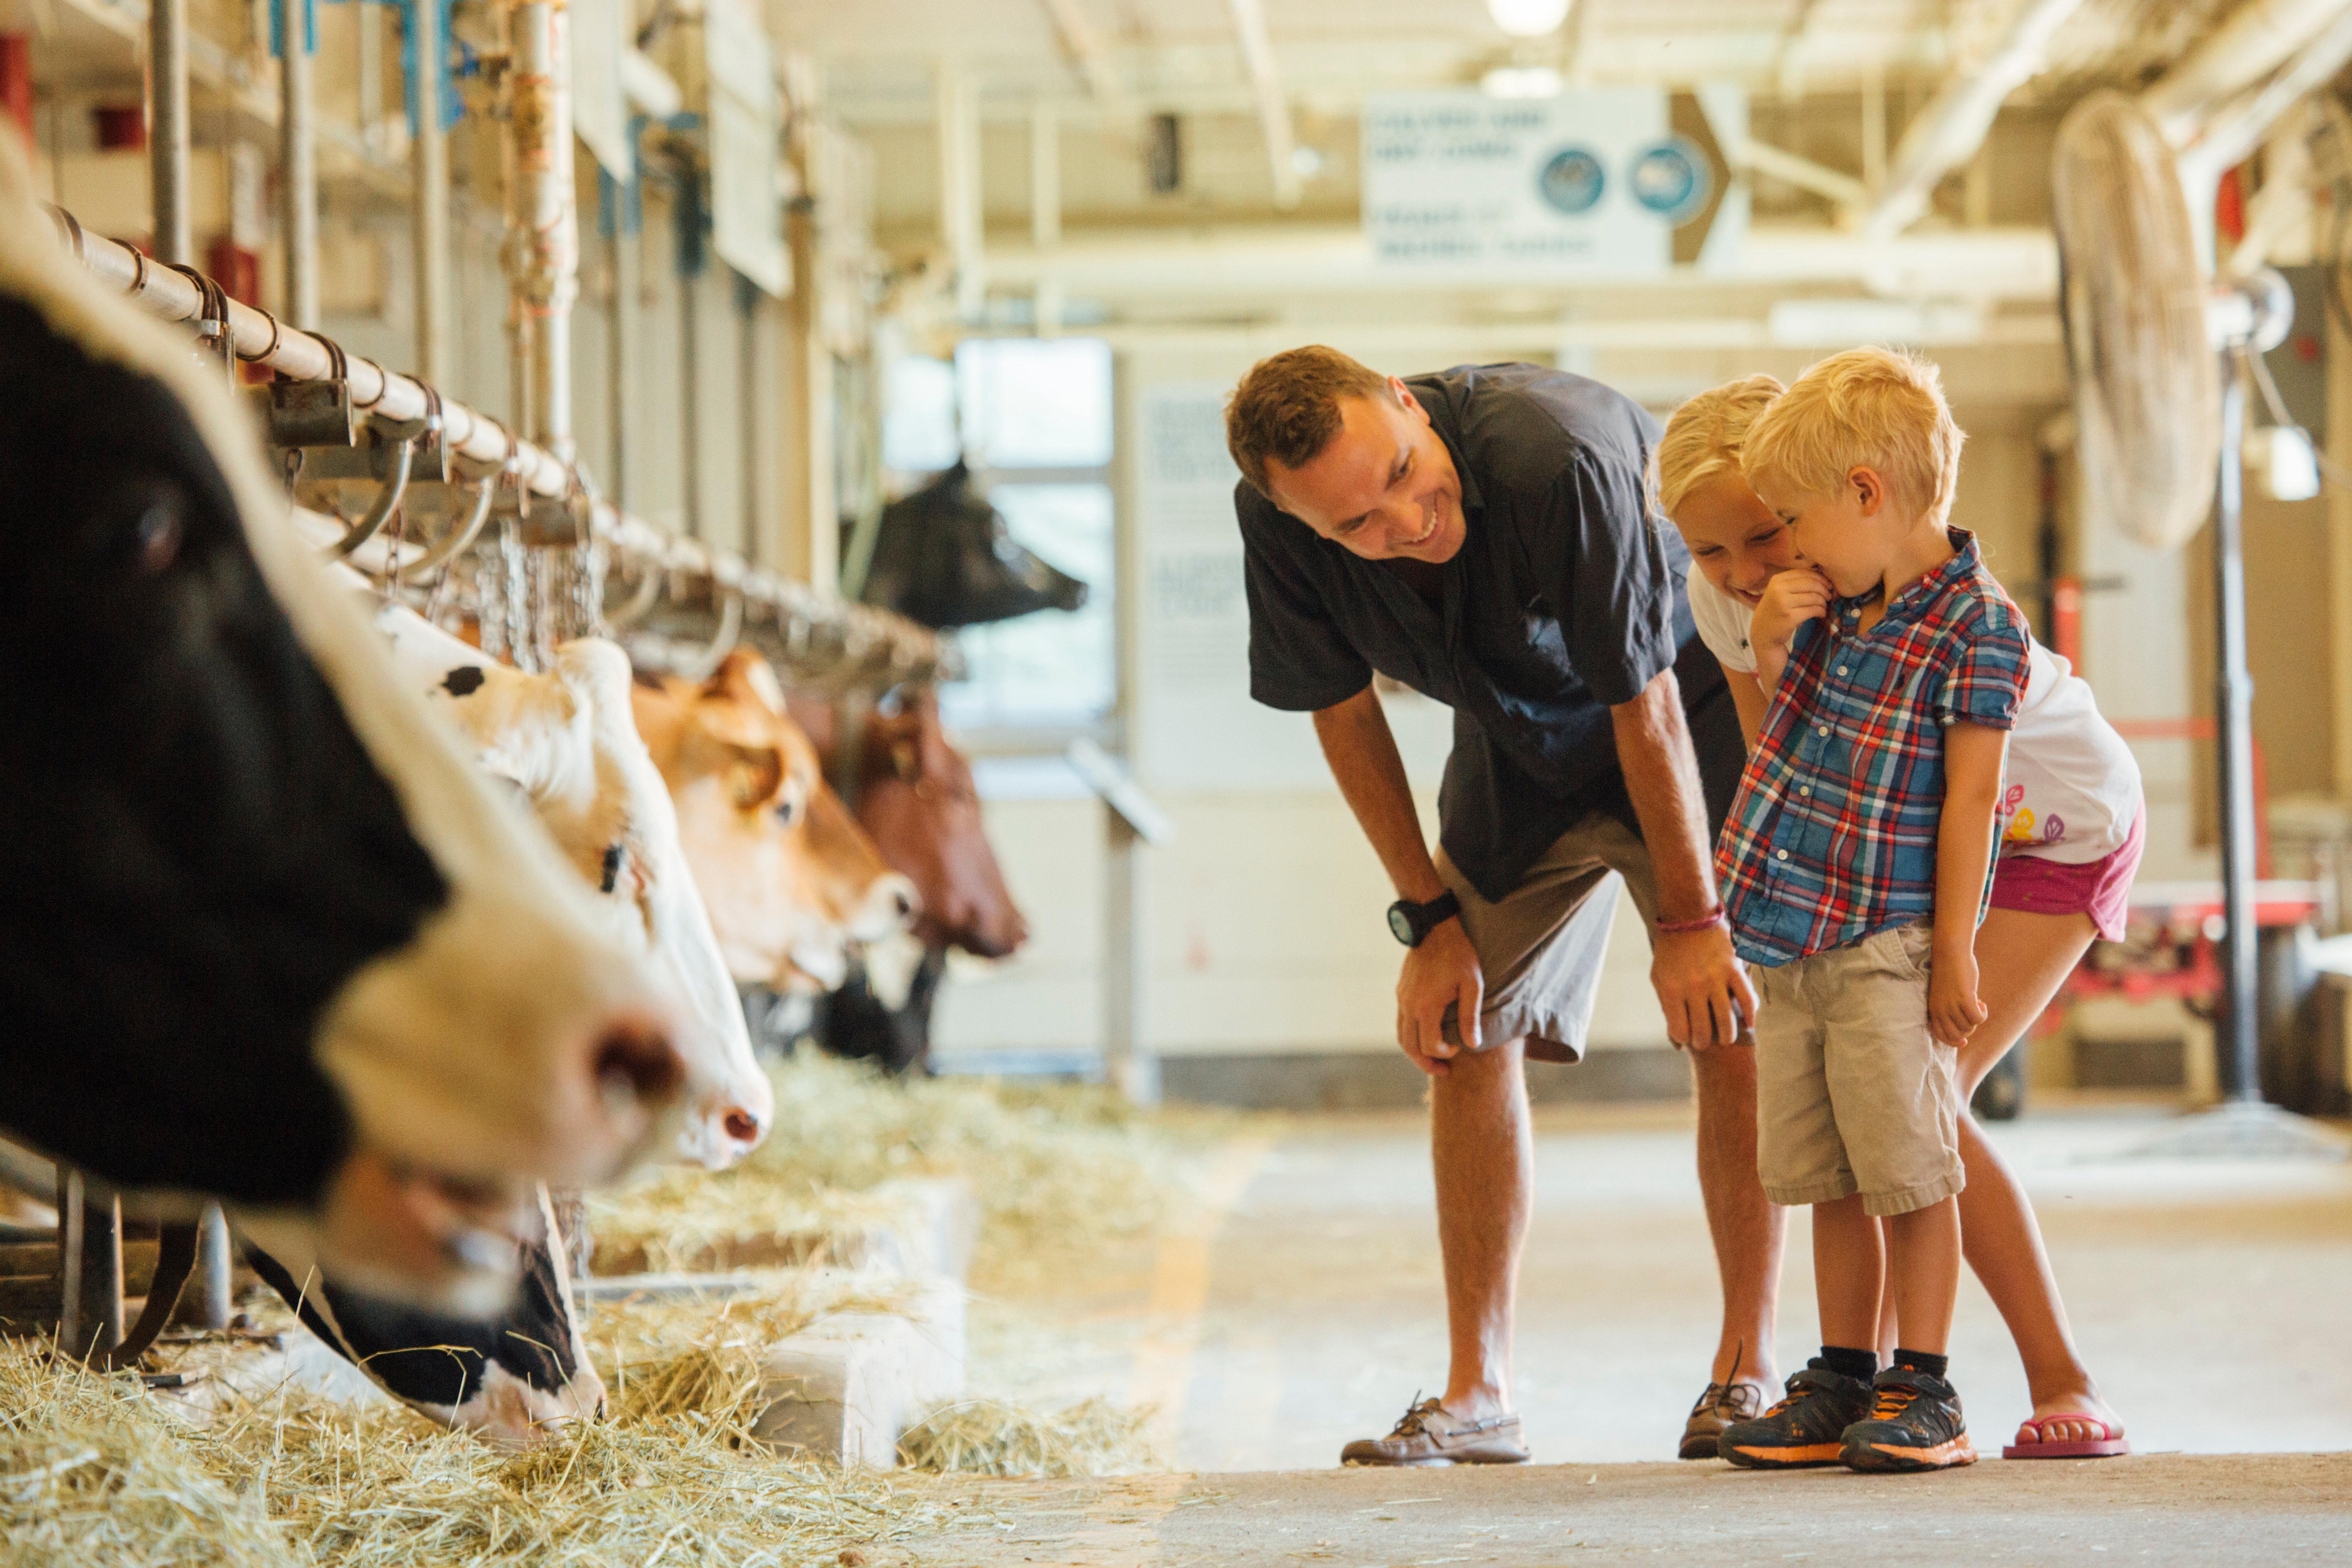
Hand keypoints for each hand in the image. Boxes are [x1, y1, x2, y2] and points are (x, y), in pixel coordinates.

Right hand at [1397, 918, 1482, 1076]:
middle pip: (1409, 1047)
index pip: (1429, 1045)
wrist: (1435, 927)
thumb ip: (1470, 1016)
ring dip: (1415, 1052)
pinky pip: (1401, 1022)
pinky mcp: (1401, 991)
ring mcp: (1402, 998)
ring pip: (1401, 1036)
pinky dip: (1411, 1035)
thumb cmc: (1458, 954)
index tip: (1459, 1047)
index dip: (1444, 1053)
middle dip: (1425, 1063)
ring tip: (1431, 1059)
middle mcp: (1409, 1005)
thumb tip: (1473, 1044)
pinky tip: (1426, 1034)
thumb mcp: (1472, 984)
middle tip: (1442, 1071)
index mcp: (1426, 1006)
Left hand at [1651, 924, 1756, 1050]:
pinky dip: (1750, 1015)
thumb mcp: (1659, 978)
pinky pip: (1748, 999)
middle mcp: (1694, 986)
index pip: (1680, 1030)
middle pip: (1703, 1030)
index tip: (1687, 1038)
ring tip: (1726, 1039)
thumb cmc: (1671, 951)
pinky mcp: (1734, 969)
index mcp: (1671, 989)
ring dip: (1727, 1036)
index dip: (1684, 1039)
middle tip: (1706, 1042)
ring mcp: (1716, 978)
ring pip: (1727, 1020)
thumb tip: (1677, 1043)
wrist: (1688, 916)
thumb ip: (1667, 1008)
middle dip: (1704, 1042)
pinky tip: (1749, 1023)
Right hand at [1751, 567, 1833, 660]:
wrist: (1762, 633)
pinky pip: (1813, 610)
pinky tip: (1821, 614)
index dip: (1820, 578)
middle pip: (1811, 584)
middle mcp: (1779, 589)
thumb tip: (1821, 575)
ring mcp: (1783, 603)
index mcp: (1777, 580)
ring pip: (1814, 597)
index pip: (1804, 573)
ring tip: (1824, 607)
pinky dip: (1821, 612)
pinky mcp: (1790, 617)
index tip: (1828, 585)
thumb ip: (1794, 582)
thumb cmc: (1774, 610)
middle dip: (1824, 590)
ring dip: (1823, 602)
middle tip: (1829, 596)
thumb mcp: (1778, 592)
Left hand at [1928, 944, 1986, 1047]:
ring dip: (1977, 1018)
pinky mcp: (1964, 998)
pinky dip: (1983, 1014)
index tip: (1965, 1040)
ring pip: (1969, 1027)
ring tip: (1977, 1003)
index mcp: (1933, 1010)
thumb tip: (1965, 1026)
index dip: (1954, 1042)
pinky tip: (1981, 1003)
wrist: (1950, 952)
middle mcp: (1940, 1010)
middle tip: (1973, 1015)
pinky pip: (1977, 1018)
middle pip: (1958, 1035)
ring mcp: (1951, 1005)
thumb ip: (1950, 1010)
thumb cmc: (1949, 972)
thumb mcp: (1944, 995)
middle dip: (1969, 1030)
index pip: (1941, 1036)